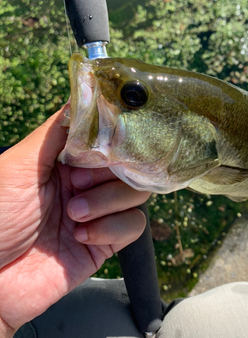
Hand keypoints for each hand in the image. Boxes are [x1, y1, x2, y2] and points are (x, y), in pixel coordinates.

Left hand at [0, 107, 149, 337]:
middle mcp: (85, 184)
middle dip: (108, 174)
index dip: (111, 141)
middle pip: (128, 165)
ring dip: (108, 201)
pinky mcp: (104, 243)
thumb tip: (84, 94)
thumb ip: (57, 132)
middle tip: (77, 184)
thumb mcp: (21, 164)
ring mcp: (97, 213)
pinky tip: (81, 235)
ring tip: (74, 214)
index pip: (108, 140)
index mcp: (65, 161)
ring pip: (136, 194)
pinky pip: (133, 227)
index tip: (103, 147)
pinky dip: (112, 227)